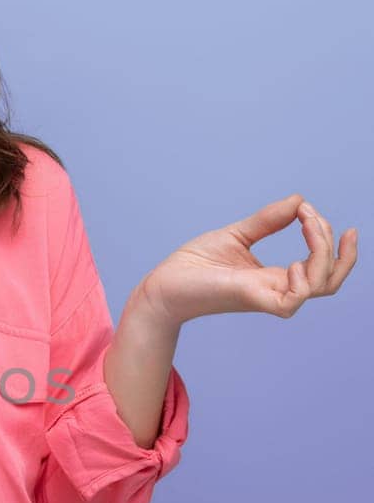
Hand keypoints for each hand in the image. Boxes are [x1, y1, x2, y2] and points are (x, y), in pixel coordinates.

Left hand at [136, 194, 357, 324]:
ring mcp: (265, 295)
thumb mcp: (236, 234)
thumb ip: (268, 220)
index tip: (310, 209)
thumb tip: (299, 200)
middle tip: (314, 217)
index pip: (322, 269)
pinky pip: (292, 302)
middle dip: (339, 249)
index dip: (330, 240)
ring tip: (306, 223)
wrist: (163, 285)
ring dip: (323, 253)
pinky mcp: (249, 298)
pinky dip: (303, 282)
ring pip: (320, 287)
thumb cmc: (194, 266)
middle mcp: (276, 288)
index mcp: (274, 276)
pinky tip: (292, 262)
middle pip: (331, 280)